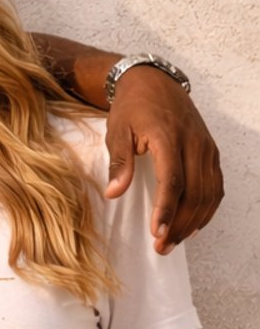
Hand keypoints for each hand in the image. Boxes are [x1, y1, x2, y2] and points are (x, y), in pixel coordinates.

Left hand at [105, 66, 222, 251]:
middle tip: (162, 247)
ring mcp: (206, 148)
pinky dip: (208, 207)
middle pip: (194, 193)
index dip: (166, 210)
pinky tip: (195, 223)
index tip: (157, 232)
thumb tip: (113, 193)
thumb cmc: (132, 107)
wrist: (154, 82)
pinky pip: (215, 185)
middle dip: (180, 223)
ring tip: (174, 241)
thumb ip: (119, 163)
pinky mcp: (211, 151)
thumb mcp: (117, 131)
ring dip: (194, 221)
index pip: (172, 181)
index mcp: (169, 138)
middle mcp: (194, 144)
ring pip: (208, 192)